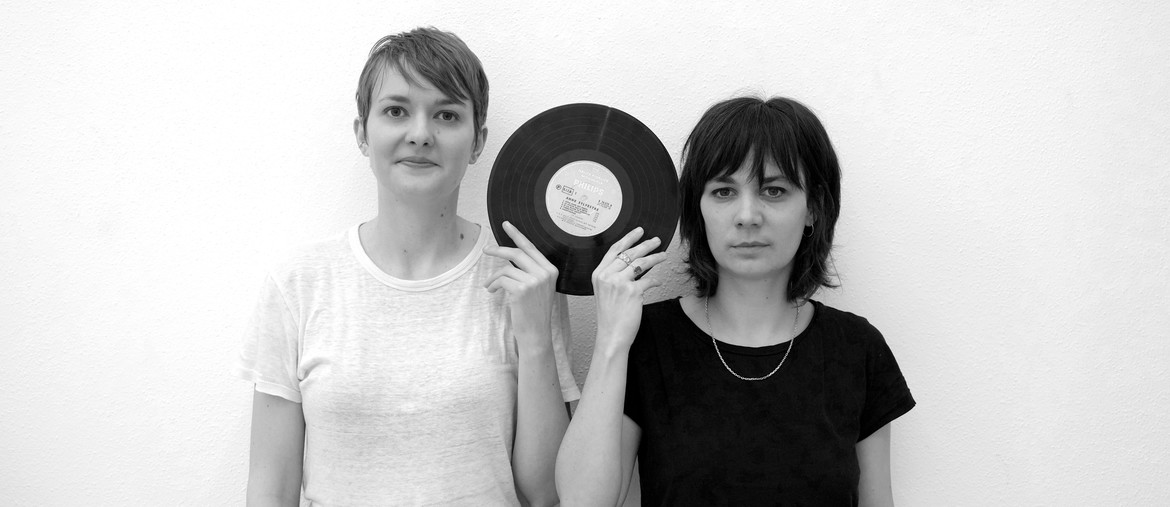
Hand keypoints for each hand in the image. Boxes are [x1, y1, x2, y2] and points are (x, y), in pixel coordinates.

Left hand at [483, 221, 558, 348]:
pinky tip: (491, 291)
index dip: (517, 235)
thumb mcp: (538, 288)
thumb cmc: (534, 312)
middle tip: (486, 250)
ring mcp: (534, 281)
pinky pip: (501, 279)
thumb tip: (509, 256)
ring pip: (506, 268)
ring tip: (489, 285)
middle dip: (498, 250)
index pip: (531, 248)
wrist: (536, 333)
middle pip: (517, 253)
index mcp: (551, 270)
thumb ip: (530, 271)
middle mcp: (545, 273)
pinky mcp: (522, 289)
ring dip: (494, 276)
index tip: (506, 225)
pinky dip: (493, 284)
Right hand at [591, 227, 667, 352]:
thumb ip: (614, 276)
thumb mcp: (605, 292)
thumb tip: (634, 262)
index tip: (638, 231)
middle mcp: (607, 276)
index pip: (615, 250)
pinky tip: (658, 281)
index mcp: (598, 274)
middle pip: (629, 253)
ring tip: (663, 255)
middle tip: (656, 240)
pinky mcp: (633, 292)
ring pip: (641, 263)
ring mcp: (619, 283)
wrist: (611, 335)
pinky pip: (649, 280)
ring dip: (655, 258)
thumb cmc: (609, 316)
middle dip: (645, 244)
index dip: (628, 238)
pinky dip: (656, 280)